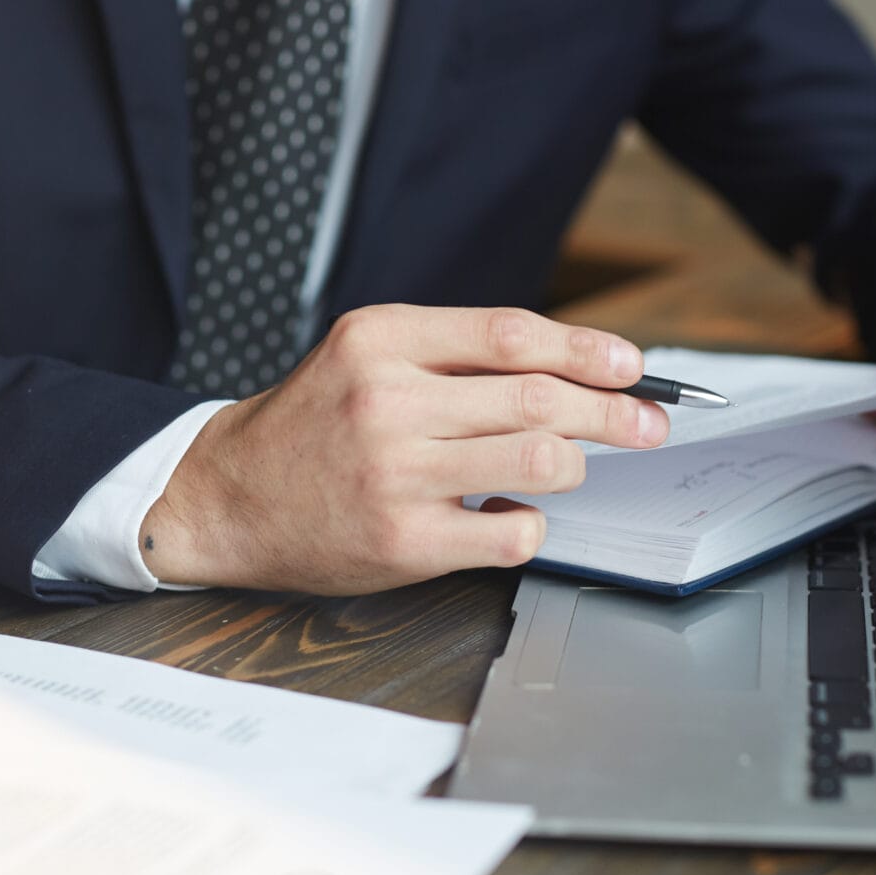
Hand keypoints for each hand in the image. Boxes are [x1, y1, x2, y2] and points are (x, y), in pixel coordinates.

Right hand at [139, 305, 668, 592]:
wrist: (227, 498)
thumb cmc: (314, 425)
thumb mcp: (367, 357)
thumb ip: (454, 354)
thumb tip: (574, 366)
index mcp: (381, 340)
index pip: (512, 334)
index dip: (587, 348)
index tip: (631, 366)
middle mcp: (386, 401)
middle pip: (541, 398)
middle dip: (615, 412)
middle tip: (648, 423)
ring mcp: (395, 474)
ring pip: (539, 462)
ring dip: (574, 465)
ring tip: (567, 468)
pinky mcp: (402, 540)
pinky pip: (512, 531)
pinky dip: (530, 523)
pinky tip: (512, 513)